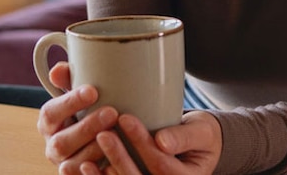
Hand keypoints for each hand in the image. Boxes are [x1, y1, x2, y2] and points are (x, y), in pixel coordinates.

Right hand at [37, 62, 119, 173]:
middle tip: (112, 112)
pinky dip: (99, 170)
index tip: (93, 91)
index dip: (70, 102)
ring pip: (73, 163)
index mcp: (49, 122)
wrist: (101, 141)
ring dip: (95, 149)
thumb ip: (69, 79)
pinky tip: (115, 159)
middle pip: (62, 141)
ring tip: (117, 136)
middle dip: (87, 127)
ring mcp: (65, 165)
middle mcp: (53, 146)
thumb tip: (57, 71)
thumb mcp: (80, 94)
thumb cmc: (90, 110)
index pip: (51, 112)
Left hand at [80, 111, 221, 174]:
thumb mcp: (201, 132)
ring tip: (90, 151)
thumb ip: (184, 137)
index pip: (162, 165)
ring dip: (106, 171)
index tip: (125, 118)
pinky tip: (86, 166)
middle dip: (120, 157)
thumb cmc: (200, 134)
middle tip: (103, 133)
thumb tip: (162, 142)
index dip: (143, 144)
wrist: (198, 146)